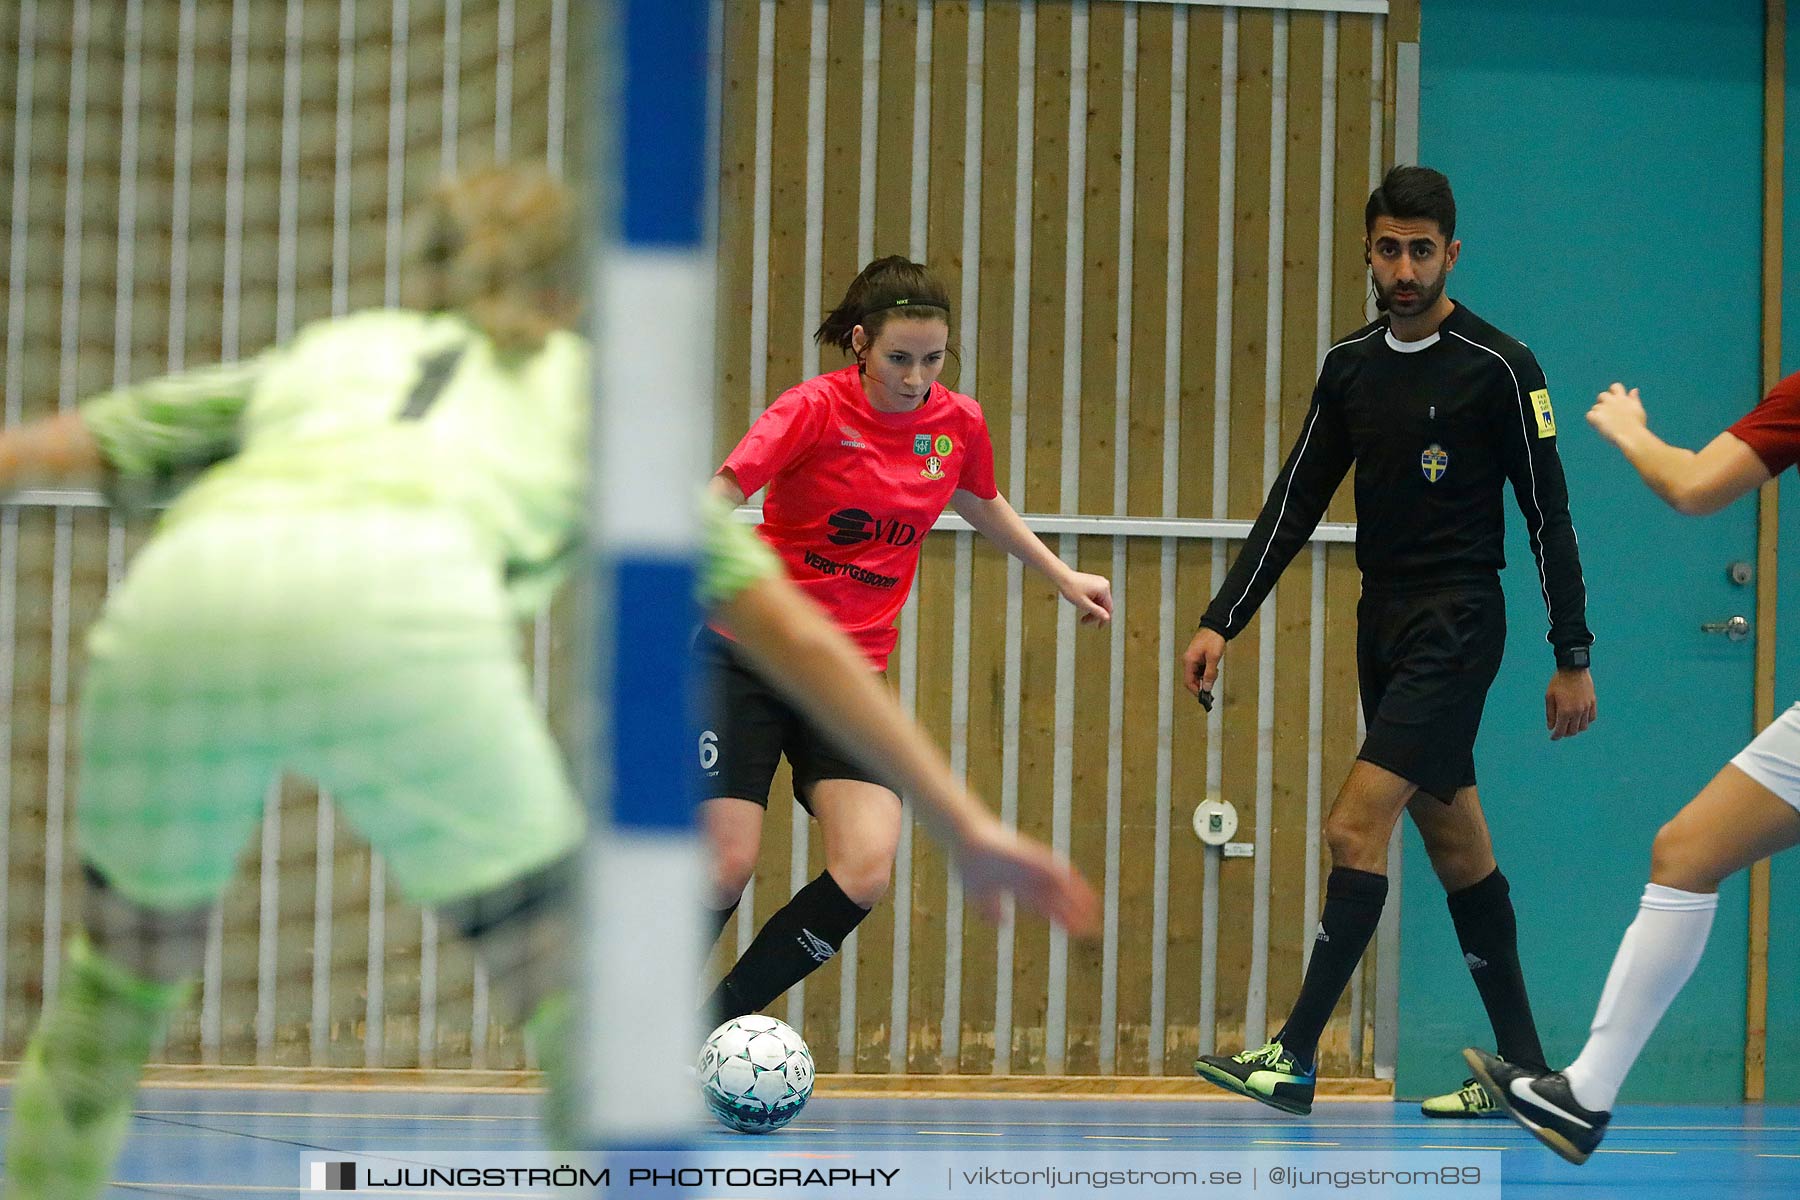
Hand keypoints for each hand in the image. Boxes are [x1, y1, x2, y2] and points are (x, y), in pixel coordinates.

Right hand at [954, 819, 1100, 935]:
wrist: (964, 840)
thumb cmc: (969, 865)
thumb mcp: (979, 895)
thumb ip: (991, 910)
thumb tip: (1005, 924)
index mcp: (1020, 889)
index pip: (1047, 908)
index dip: (1062, 921)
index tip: (1075, 933)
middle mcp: (1030, 878)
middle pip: (1058, 899)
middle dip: (1073, 914)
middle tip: (1090, 929)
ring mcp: (1031, 866)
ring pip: (1060, 884)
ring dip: (1076, 895)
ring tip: (1093, 909)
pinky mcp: (1030, 854)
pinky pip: (1052, 865)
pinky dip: (1065, 874)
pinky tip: (1077, 882)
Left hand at [1061, 571, 1112, 625]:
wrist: (1062, 577)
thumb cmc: (1071, 589)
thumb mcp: (1083, 603)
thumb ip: (1096, 611)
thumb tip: (1107, 618)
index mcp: (1104, 589)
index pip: (1109, 608)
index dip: (1104, 619)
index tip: (1099, 627)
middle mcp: (1104, 584)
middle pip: (1104, 605)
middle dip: (1094, 614)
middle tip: (1084, 621)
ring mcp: (1100, 583)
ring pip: (1100, 601)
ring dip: (1092, 609)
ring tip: (1081, 615)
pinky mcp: (1096, 582)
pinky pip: (1097, 596)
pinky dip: (1091, 603)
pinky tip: (1082, 605)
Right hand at [1183, 626, 1225, 697]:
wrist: (1216, 626)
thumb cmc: (1213, 639)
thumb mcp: (1213, 658)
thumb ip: (1209, 674)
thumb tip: (1206, 687)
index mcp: (1189, 661)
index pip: (1188, 682)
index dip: (1196, 690)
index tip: (1204, 696)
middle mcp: (1188, 660)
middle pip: (1191, 679)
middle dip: (1201, 685)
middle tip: (1211, 687)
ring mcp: (1192, 659)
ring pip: (1196, 675)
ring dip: (1204, 678)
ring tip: (1214, 675)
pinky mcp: (1197, 657)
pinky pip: (1199, 669)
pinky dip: (1206, 673)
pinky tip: (1213, 670)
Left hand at [1545, 667, 1596, 739]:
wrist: (1573, 668)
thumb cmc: (1558, 682)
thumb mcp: (1549, 697)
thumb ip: (1550, 714)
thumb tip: (1551, 727)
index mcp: (1564, 711)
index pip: (1560, 730)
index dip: (1556, 736)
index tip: (1553, 738)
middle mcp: (1577, 712)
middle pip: (1572, 731)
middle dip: (1565, 733)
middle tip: (1559, 730)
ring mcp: (1587, 707)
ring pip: (1583, 727)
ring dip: (1575, 728)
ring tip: (1569, 725)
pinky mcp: (1593, 702)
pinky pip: (1591, 718)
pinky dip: (1585, 722)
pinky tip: (1579, 719)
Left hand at [1587, 382, 1648, 449]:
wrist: (1632, 435)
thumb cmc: (1637, 425)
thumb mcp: (1638, 410)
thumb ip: (1634, 399)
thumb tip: (1634, 389)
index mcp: (1623, 398)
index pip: (1615, 386)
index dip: (1613, 392)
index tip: (1616, 402)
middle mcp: (1612, 401)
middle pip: (1602, 395)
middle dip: (1603, 403)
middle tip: (1608, 414)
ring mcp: (1604, 408)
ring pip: (1595, 407)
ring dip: (1599, 414)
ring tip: (1607, 424)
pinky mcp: (1597, 417)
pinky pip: (1589, 414)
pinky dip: (1592, 420)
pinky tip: (1598, 426)